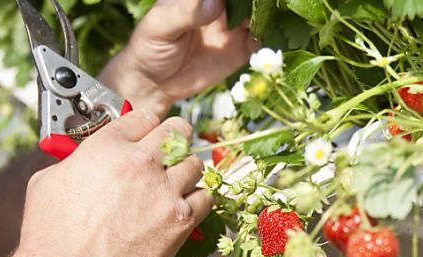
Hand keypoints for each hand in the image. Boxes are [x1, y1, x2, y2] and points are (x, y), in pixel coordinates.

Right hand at [15, 110, 210, 256]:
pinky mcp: (180, 219)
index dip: (147, 125)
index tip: (150, 132)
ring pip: (195, 164)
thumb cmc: (51, 234)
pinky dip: (199, 199)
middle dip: (178, 136)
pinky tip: (188, 204)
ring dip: (188, 170)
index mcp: (107, 147)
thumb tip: (86, 161)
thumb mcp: (50, 181)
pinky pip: (205, 198)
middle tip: (176, 145)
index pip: (143, 117)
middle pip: (178, 131)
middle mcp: (141, 163)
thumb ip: (77, 162)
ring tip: (179, 180)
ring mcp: (164, 190)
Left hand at [99, 0, 258, 116]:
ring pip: (258, 14)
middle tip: (269, 3)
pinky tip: (267, 37)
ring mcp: (233, 27)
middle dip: (258, 0)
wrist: (155, 83)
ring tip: (272, 18)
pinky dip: (268, 37)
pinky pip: (260, 40)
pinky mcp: (241, 49)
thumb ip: (186, 13)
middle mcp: (220, 6)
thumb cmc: (150, 47)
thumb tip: (215, 2)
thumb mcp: (160, 26)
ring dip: (267, 14)